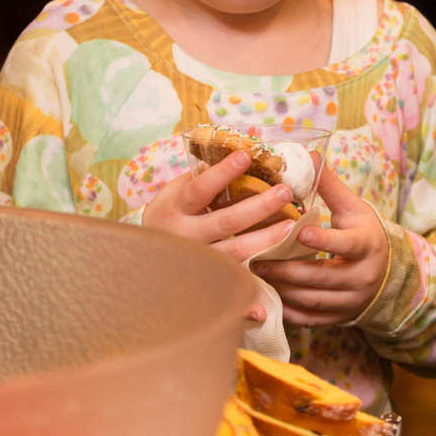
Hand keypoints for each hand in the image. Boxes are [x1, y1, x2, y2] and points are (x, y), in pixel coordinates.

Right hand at [141, 149, 298, 264]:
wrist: (145, 258)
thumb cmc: (168, 215)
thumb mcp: (175, 194)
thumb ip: (201, 179)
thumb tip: (237, 156)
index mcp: (174, 208)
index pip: (200, 188)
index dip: (222, 173)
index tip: (245, 156)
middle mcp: (184, 236)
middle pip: (226, 221)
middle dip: (259, 206)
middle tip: (285, 191)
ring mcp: (196, 260)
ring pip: (235, 252)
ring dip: (266, 238)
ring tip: (290, 223)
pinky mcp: (207, 279)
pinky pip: (236, 275)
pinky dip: (256, 269)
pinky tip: (278, 256)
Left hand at [251, 168, 389, 326]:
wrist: (387, 271)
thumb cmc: (364, 233)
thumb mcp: (352, 208)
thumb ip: (329, 186)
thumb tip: (309, 155)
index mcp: (366, 245)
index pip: (346, 245)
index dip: (324, 241)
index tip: (300, 232)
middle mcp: (362, 276)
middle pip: (322, 276)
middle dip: (287, 269)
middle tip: (257, 258)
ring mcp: (352, 301)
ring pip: (313, 300)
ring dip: (284, 289)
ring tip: (256, 276)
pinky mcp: (341, 318)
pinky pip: (312, 319)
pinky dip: (289, 311)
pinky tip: (269, 298)